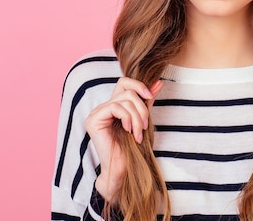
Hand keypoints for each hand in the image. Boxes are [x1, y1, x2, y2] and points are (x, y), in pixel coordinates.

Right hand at [85, 77, 162, 198]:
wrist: (124, 169)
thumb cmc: (133, 147)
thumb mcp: (143, 119)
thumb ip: (147, 101)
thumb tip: (158, 82)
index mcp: (113, 106)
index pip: (124, 83)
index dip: (138, 85)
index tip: (150, 96)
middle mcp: (102, 107)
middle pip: (127, 92)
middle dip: (141, 108)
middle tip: (145, 126)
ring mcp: (96, 113)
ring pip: (123, 100)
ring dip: (137, 118)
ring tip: (138, 133)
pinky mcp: (93, 120)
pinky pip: (114, 107)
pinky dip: (127, 118)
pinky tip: (128, 131)